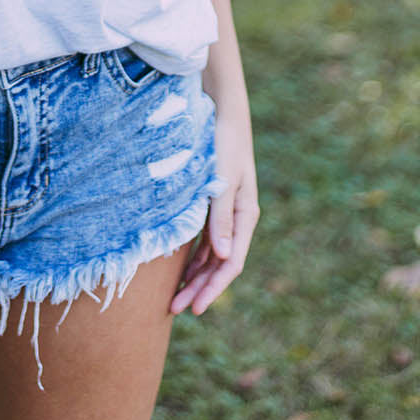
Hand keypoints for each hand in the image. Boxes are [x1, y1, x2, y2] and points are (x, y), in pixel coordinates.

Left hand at [169, 109, 259, 315]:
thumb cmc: (222, 142)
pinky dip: (193, 256)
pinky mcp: (212, 202)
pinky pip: (204, 239)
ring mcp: (225, 212)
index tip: (194, 308)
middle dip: (199, 288)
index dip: (213, 288)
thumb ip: (221, 217)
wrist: (220, 109)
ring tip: (174, 298)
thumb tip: (223, 259)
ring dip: (194, 276)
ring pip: (211, 255)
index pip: (230, 263)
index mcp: (245, 215)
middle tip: (176, 310)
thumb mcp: (222, 180)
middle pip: (219, 264)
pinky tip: (179, 269)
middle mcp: (237, 218)